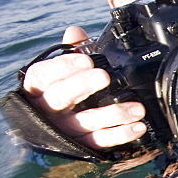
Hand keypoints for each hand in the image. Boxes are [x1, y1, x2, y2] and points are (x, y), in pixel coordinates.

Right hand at [21, 26, 147, 148]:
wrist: (52, 127)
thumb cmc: (60, 90)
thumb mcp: (61, 71)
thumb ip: (70, 52)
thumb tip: (75, 32)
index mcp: (40, 85)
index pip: (46, 74)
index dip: (65, 66)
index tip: (87, 60)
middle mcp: (49, 108)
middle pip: (62, 97)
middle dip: (83, 85)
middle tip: (104, 77)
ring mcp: (65, 129)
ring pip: (86, 122)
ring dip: (114, 114)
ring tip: (137, 108)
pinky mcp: (81, 145)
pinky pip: (100, 141)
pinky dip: (120, 134)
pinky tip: (137, 127)